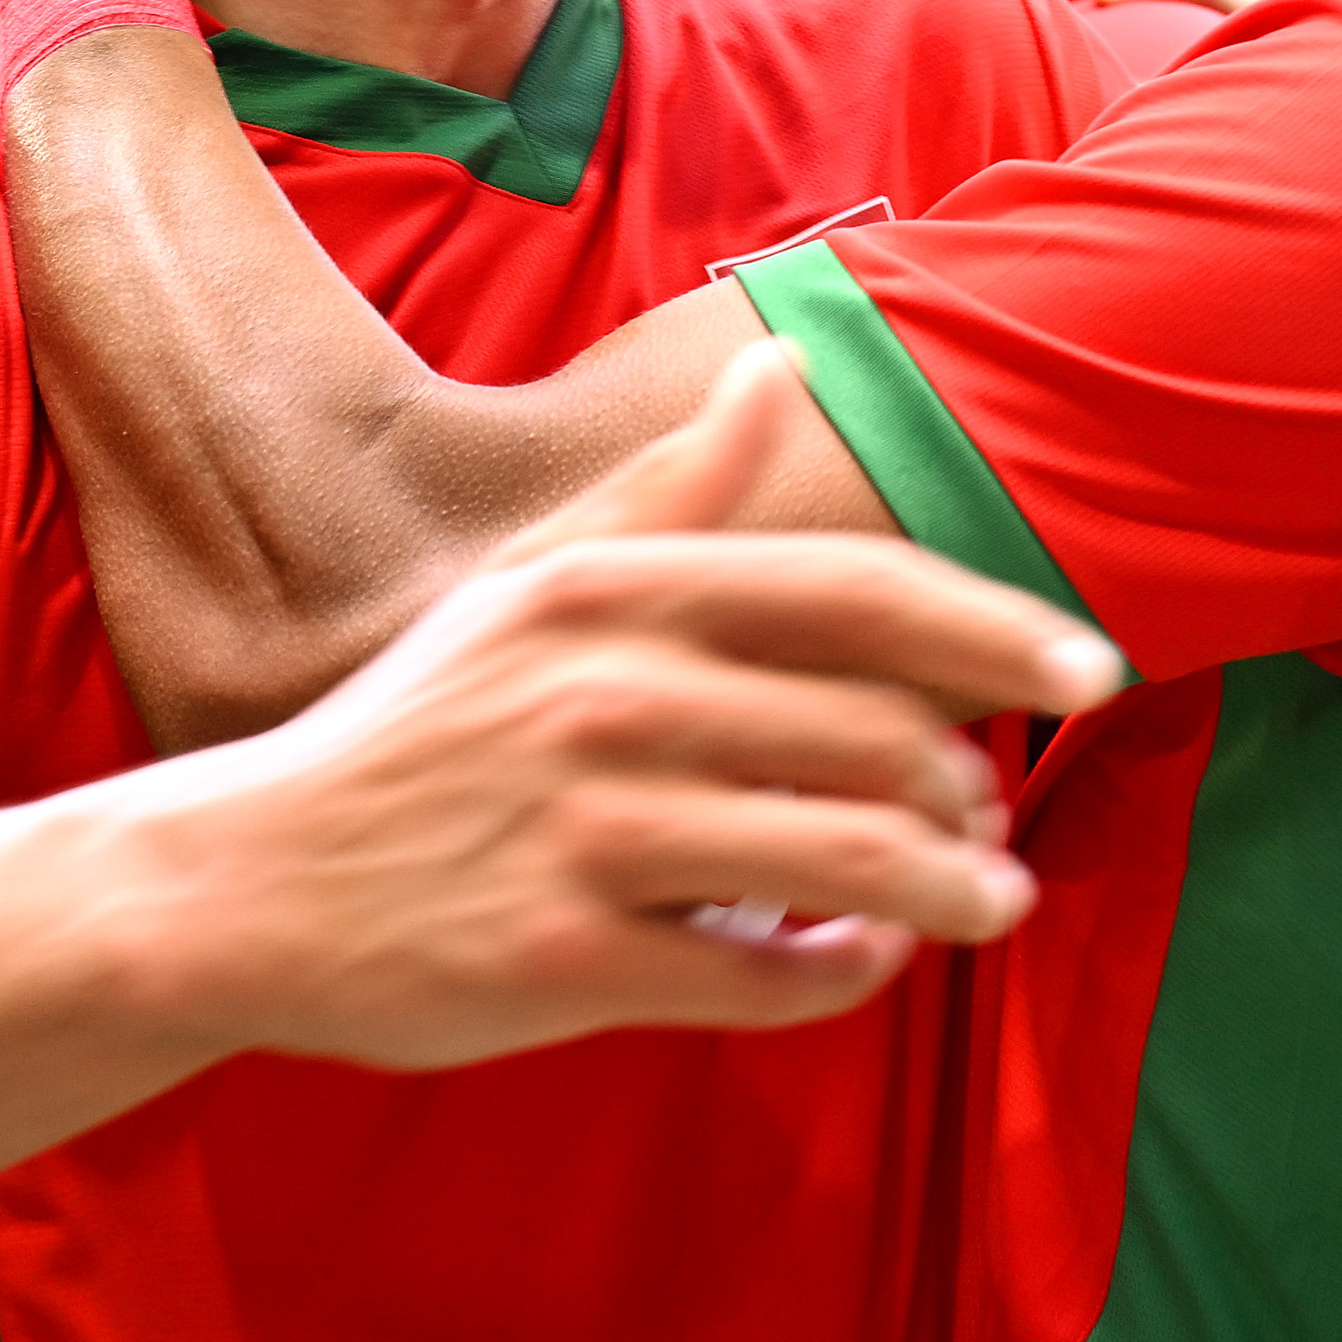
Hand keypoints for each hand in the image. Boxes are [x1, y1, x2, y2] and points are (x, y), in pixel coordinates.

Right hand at [127, 342, 1114, 1068]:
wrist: (244, 884)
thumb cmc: (418, 734)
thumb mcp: (533, 589)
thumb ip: (671, 489)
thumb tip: (778, 366)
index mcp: (616, 590)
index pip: (859, 595)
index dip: (995, 633)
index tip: (1096, 675)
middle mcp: (608, 694)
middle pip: (877, 735)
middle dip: (967, 791)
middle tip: (989, 828)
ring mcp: (586, 828)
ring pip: (846, 858)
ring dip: (944, 891)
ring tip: (979, 904)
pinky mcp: (563, 954)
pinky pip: (762, 974)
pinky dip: (835, 974)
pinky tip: (848, 962)